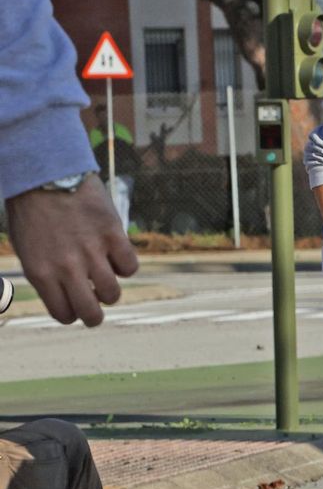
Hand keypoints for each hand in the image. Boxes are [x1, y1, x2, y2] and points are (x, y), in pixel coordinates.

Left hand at [5, 176, 138, 325]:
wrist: (43, 173)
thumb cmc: (32, 212)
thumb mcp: (27, 249)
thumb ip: (46, 274)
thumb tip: (68, 293)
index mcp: (41, 273)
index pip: (64, 314)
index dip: (72, 313)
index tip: (75, 304)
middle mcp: (67, 267)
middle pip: (91, 313)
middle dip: (95, 316)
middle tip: (97, 305)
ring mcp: (91, 251)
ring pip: (113, 294)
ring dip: (111, 290)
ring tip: (105, 275)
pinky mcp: (112, 234)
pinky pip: (130, 267)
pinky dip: (125, 265)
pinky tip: (115, 254)